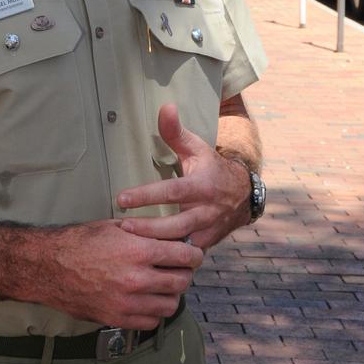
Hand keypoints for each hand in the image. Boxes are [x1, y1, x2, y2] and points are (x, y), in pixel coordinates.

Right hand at [28, 218, 202, 330]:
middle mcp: (137, 278)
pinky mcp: (118, 318)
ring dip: (171, 294)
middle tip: (179, 268)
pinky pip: (152, 321)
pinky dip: (154, 311)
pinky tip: (147, 299)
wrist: (50, 266)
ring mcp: (128, 302)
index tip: (193, 253)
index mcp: (138, 250)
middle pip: (181, 281)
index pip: (184, 256)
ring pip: (170, 304)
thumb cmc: (81, 241)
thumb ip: (145, 232)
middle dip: (185, 273)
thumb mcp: (115, 227)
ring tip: (163, 285)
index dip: (193, 254)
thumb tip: (171, 236)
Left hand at [116, 104, 251, 250]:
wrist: (242, 194)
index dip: (146, 196)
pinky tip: (144, 257)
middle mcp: (206, 211)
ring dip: (154, 245)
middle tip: (121, 226)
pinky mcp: (206, 244)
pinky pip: (185, 254)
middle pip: (174, 225)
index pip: (171, 192)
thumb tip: (165, 106)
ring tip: (127, 242)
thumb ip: (176, 131)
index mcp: (201, 186)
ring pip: (180, 244)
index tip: (121, 198)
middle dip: (147, 228)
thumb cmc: (211, 168)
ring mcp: (207, 231)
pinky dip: (166, 256)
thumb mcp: (196, 147)